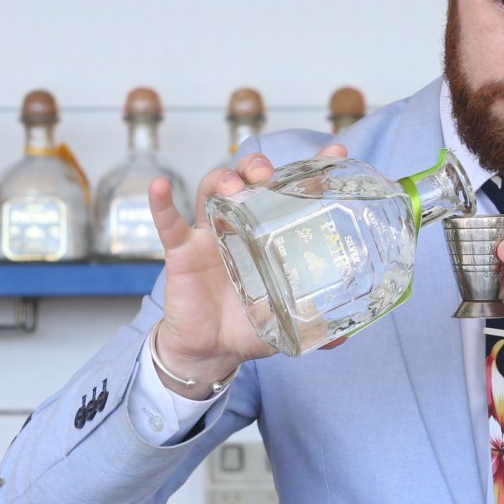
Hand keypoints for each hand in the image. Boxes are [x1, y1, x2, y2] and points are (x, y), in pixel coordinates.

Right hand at [147, 144, 347, 396]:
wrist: (211, 351)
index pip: (290, 193)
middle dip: (256, 167)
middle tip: (268, 174)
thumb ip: (311, 323)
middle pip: (246, 181)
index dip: (311, 170)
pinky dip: (162, 205)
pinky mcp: (183, 254)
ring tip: (234, 185)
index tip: (336, 151)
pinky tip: (160, 187)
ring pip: (210, 192)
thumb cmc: (247, 326)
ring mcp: (209, 237)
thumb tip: (343, 338)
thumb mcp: (286, 321)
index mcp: (268, 236)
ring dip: (222, 179)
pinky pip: (168, 224)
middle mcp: (239, 227)